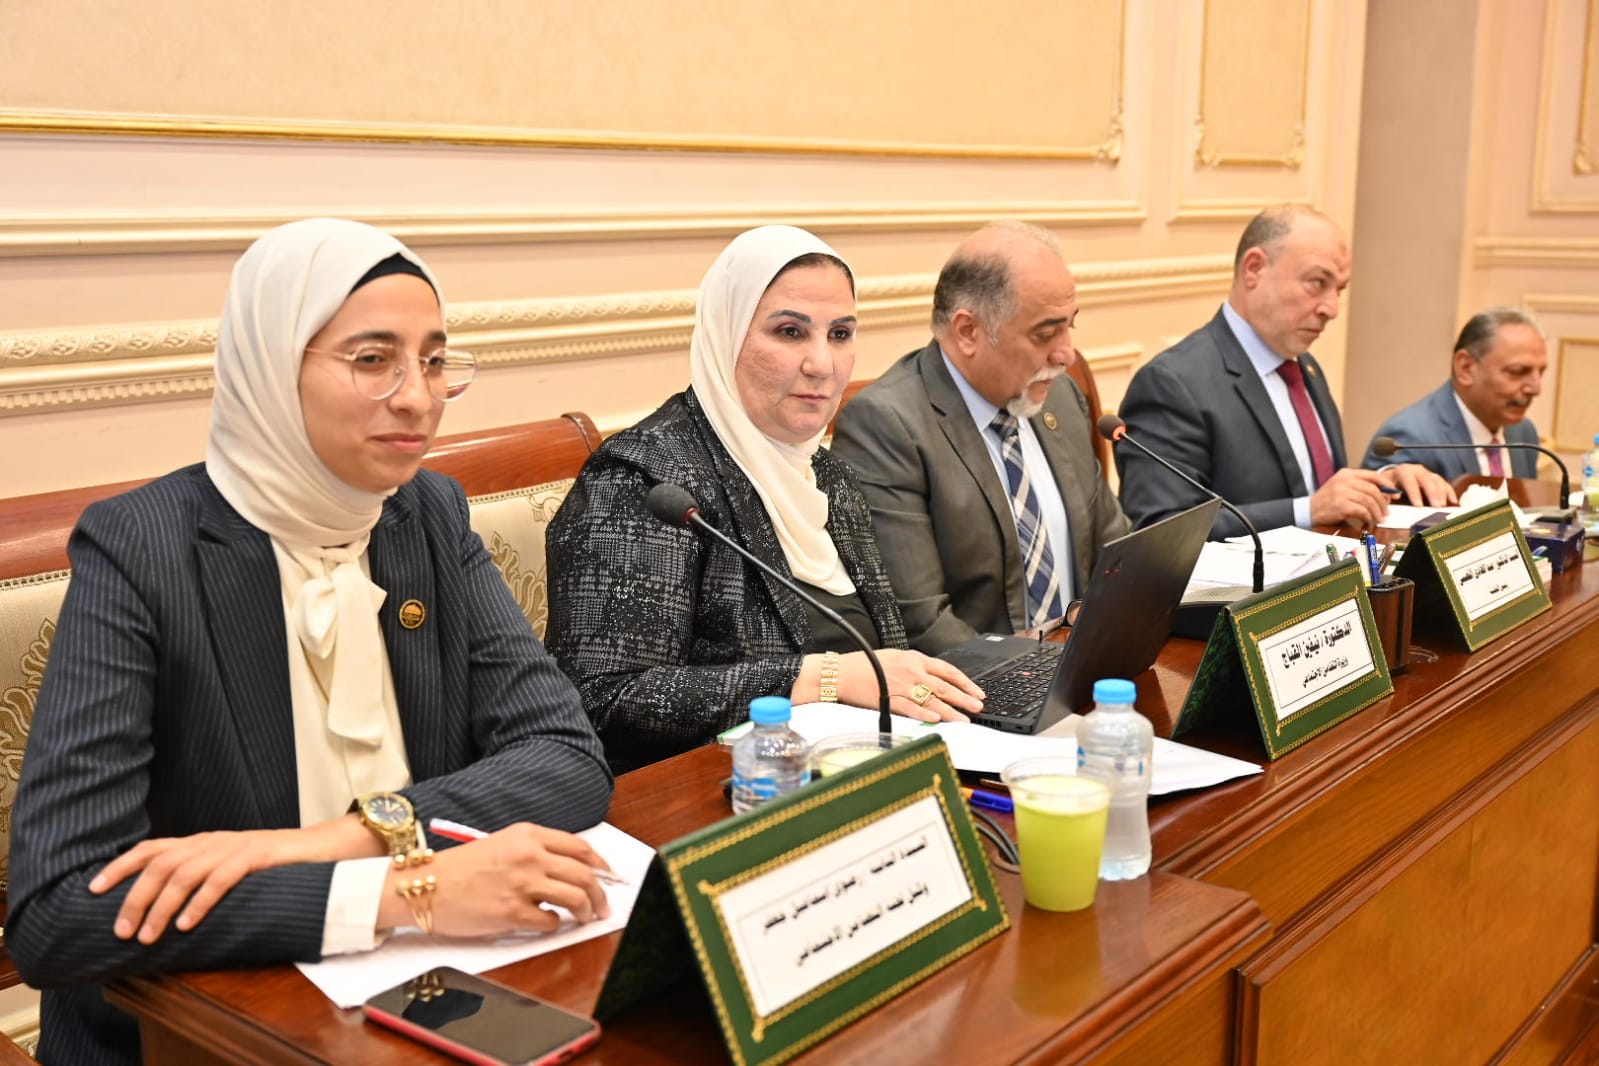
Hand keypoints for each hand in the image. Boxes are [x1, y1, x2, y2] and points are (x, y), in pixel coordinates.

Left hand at [90, 821, 361, 943]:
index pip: (151, 848)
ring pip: (185, 872)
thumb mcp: (230, 870)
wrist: (324, 849)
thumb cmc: (274, 868)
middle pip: (161, 863)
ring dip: (161, 906)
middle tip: (122, 930)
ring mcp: (235, 846)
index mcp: (202, 842)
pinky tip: (186, 923)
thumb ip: (201, 879)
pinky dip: (200, 902)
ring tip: (149, 936)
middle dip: (135, 897)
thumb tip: (161, 911)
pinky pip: (221, 878)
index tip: (93, 890)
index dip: (120, 866)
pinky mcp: (258, 855)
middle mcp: (213, 840)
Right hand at [387, 824, 611, 936]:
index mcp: (528, 835)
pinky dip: (555, 926)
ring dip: (585, 912)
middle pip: (585, 874)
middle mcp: (529, 856)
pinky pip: (550, 923)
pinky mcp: (512, 913)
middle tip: (602, 907)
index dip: (601, 865)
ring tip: (583, 919)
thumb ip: (536, 852)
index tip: (608, 877)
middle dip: (600, 894)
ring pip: (575, 898)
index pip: (579, 848)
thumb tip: (573, 871)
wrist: (426, 886)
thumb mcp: (502, 844)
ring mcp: (522, 885)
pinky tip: (547, 924)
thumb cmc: (461, 868)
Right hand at [834, 649, 984, 722]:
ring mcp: (901, 685)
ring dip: (951, 711)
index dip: (965, 682)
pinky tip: (936, 719)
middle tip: (978, 707)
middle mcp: (911, 671)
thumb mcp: (895, 657)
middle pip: (944, 686)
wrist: (841, 672)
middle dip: (964, 698)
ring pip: (932, 699)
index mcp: (914, 658)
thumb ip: (914, 667)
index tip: (977, 692)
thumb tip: (933, 677)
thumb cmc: (864, 664)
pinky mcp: (889, 698)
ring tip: (964, 719)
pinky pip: (910, 708)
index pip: (947, 670)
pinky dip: (924, 713)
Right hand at [1307, 467, 1392, 527]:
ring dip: (1377, 512)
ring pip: (1369, 500)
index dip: (1387, 485)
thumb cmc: (1327, 501)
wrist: (1308, 510)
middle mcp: (1344, 480)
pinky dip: (1368, 516)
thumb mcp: (1342, 487)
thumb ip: (1360, 487)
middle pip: (1373, 489)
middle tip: (1386, 512)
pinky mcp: (1340, 504)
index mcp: (1346, 473)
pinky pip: (1362, 510)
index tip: (1395, 495)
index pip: (1373, 475)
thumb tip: (1385, 494)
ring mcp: (1341, 492)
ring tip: (1379, 519)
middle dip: (1383, 502)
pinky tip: (1368, 520)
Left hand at [1380, 463, 1456, 507]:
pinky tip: (1453, 502)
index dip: (1414, 493)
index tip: (1418, 506)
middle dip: (1431, 494)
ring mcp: (1427, 473)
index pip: (1409, 480)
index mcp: (1402, 471)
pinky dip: (1449, 492)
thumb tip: (1391, 498)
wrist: (1393, 478)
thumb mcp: (1384, 488)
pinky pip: (1444, 484)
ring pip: (1437, 481)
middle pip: (1426, 479)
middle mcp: (1416, 470)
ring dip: (1441, 494)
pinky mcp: (1435, 478)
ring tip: (1442, 506)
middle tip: (1435, 507)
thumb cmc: (1388, 486)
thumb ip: (1385, 493)